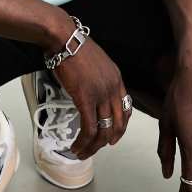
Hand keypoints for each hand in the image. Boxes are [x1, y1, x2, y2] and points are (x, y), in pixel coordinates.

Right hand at [51, 37, 132, 158]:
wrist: (65, 39)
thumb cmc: (74, 46)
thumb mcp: (95, 62)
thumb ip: (97, 78)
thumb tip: (89, 89)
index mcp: (116, 78)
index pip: (126, 108)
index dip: (120, 126)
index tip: (113, 135)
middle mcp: (112, 88)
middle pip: (118, 123)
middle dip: (108, 140)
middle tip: (97, 148)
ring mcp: (101, 94)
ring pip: (103, 130)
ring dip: (94, 146)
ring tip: (83, 152)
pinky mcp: (86, 99)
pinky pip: (88, 128)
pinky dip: (83, 142)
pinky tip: (76, 146)